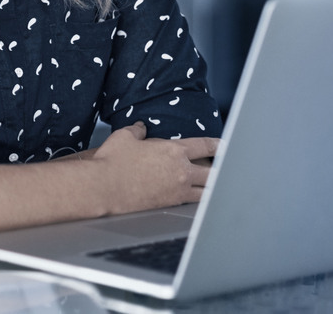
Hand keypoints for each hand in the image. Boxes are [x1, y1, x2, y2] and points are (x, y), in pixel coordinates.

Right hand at [90, 121, 217, 213]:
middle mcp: (181, 171)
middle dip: (221, 171)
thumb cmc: (112, 160)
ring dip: (213, 189)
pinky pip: (192, 203)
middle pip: (213, 173)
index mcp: (174, 150)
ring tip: (218, 189)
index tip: (225, 146)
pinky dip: (198, 201)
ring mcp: (178, 190)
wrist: (104, 187)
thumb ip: (137, 131)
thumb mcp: (124, 137)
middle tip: (228, 171)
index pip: (205, 146)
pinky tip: (199, 201)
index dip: (218, 145)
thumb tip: (140, 127)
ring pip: (206, 192)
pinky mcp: (170, 205)